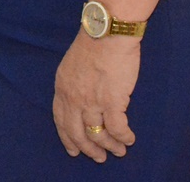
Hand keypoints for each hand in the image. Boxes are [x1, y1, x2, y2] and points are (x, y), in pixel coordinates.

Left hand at [52, 32, 138, 161]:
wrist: (107, 32)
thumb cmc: (94, 43)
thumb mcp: (71, 64)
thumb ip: (73, 84)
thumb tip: (82, 100)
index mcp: (62, 87)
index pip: (60, 120)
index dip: (67, 137)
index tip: (73, 150)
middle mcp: (73, 97)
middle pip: (76, 132)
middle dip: (88, 149)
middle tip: (98, 158)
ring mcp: (91, 100)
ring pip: (98, 134)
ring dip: (109, 146)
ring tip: (119, 151)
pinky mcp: (112, 101)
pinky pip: (117, 128)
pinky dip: (124, 137)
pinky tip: (129, 139)